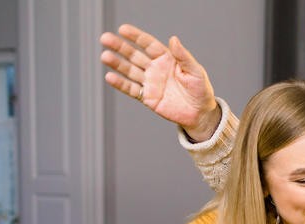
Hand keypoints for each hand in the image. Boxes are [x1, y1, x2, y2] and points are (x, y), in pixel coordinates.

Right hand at [99, 23, 220, 139]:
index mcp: (166, 59)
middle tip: (105, 38)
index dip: (136, 36)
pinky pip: (131, 89)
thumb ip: (183, 56)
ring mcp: (149, 83)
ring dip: (117, 63)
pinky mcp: (147, 97)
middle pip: (134, 55)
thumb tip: (173, 39)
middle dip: (120, 47)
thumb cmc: (200, 90)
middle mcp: (155, 69)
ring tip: (105, 56)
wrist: (200, 113)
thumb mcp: (195, 71)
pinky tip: (110, 77)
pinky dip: (120, 84)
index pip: (148, 44)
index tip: (123, 29)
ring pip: (130, 70)